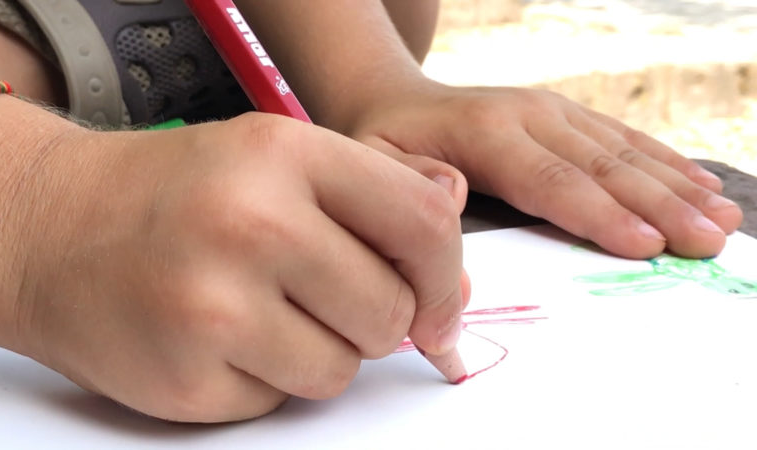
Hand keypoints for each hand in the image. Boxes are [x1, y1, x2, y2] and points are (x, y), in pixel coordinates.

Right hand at [0, 110, 466, 421]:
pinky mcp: (186, 381)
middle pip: (390, 312)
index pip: (422, 223)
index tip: (440, 303)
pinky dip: (265, 379)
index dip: (446, 275)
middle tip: (324, 296)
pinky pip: (280, 402)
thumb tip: (453, 253)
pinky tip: (219, 339)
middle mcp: (250, 225)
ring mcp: (214, 309)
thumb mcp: (274, 158)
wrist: (49, 228)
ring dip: (320, 352)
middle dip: (376, 318)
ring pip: (342, 371)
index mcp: (284, 154)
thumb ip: (374, 195)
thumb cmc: (176, 192)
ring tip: (261, 313)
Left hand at [349, 84, 742, 258]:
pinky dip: (664, 162)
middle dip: (660, 206)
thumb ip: (410, 184)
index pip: (551, 181)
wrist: (392, 97)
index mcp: (486, 135)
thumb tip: (457, 195)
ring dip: (676, 186)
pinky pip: (621, 138)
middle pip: (603, 167)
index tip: (646, 244)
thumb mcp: (374, 164)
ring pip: (623, 151)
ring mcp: (552, 111)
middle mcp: (529, 116)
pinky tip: (698, 182)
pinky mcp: (564, 114)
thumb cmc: (383, 141)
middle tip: (708, 242)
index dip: (600, 214)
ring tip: (722, 219)